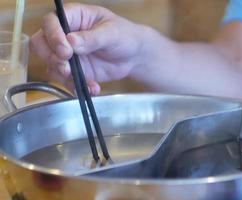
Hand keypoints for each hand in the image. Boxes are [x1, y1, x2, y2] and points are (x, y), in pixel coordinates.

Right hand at [31, 3, 146, 93]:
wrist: (135, 57)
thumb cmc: (125, 36)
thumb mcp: (112, 33)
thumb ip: (92, 38)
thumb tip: (71, 41)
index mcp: (73, 17)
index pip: (51, 22)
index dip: (53, 35)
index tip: (66, 50)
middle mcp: (64, 34)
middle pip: (40, 44)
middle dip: (51, 57)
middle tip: (66, 67)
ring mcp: (68, 54)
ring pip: (50, 64)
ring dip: (63, 75)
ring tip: (83, 80)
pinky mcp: (74, 71)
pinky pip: (66, 81)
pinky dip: (76, 86)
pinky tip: (93, 87)